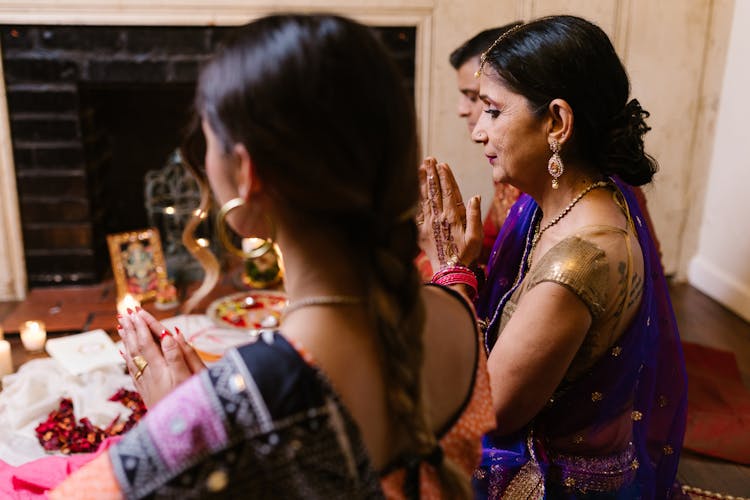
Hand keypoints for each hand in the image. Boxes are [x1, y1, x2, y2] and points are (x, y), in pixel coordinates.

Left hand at [117, 308, 205, 407]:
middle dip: (131, 329)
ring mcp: (146, 384)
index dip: (143, 326)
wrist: (179, 431)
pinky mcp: (146, 392)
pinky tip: (124, 351)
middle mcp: (151, 374)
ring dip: (126, 340)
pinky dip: (127, 359)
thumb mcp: (192, 378)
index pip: (149, 342)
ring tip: (121, 326)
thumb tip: (171, 334)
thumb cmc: (192, 402)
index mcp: (163, 368)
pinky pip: (133, 371)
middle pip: (138, 347)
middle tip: (124, 313)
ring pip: (133, 358)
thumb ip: (181, 355)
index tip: (137, 311)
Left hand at [417, 157, 482, 271]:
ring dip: (423, 181)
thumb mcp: (476, 236)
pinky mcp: (421, 230)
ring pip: (425, 198)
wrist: (450, 271)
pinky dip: (417, 197)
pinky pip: (418, 210)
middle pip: (435, 191)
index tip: (442, 164)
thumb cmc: (467, 254)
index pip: (450, 192)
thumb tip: (475, 196)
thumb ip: (474, 216)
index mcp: (453, 217)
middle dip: (432, 174)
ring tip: (421, 167)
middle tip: (429, 159)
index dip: (446, 177)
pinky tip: (415, 188)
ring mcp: (429, 223)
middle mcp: (440, 217)